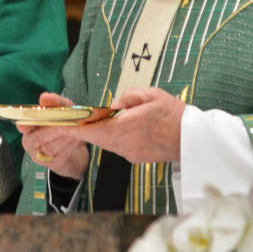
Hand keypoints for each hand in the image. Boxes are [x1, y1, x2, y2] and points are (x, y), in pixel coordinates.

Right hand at [17, 92, 89, 178]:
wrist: (77, 148)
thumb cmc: (65, 124)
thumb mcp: (63, 109)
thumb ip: (55, 102)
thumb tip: (44, 97)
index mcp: (29, 127)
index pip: (23, 126)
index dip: (24, 125)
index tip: (25, 125)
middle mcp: (31, 143)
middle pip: (39, 137)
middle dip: (55, 128)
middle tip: (70, 121)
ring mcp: (41, 156)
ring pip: (51, 146)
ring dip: (67, 136)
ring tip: (78, 128)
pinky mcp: (54, 165)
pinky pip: (62, 154)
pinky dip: (72, 145)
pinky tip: (78, 138)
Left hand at [67, 87, 185, 164]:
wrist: (192, 139)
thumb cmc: (174, 114)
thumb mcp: (151, 94)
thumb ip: (128, 96)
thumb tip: (115, 105)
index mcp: (127, 126)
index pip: (93, 129)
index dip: (74, 128)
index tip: (59, 125)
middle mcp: (125, 143)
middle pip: (96, 137)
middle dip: (83, 129)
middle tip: (71, 121)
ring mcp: (130, 153)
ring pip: (105, 143)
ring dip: (99, 133)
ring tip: (100, 121)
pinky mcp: (135, 158)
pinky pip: (117, 147)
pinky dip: (113, 138)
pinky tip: (121, 129)